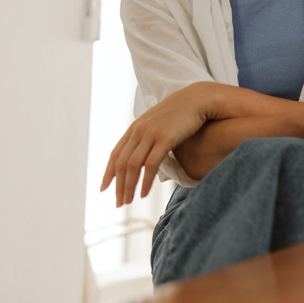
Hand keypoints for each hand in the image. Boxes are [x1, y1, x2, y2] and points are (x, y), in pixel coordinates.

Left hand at [100, 84, 213, 206]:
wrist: (199, 99)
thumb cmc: (183, 113)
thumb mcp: (160, 123)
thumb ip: (149, 136)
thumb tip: (146, 152)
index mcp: (136, 127)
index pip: (116, 153)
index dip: (108, 172)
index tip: (103, 189)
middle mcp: (139, 130)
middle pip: (122, 162)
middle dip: (118, 185)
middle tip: (119, 203)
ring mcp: (151, 133)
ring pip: (132, 165)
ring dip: (129, 186)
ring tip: (129, 202)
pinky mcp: (165, 138)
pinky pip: (150, 164)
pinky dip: (145, 181)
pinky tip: (145, 193)